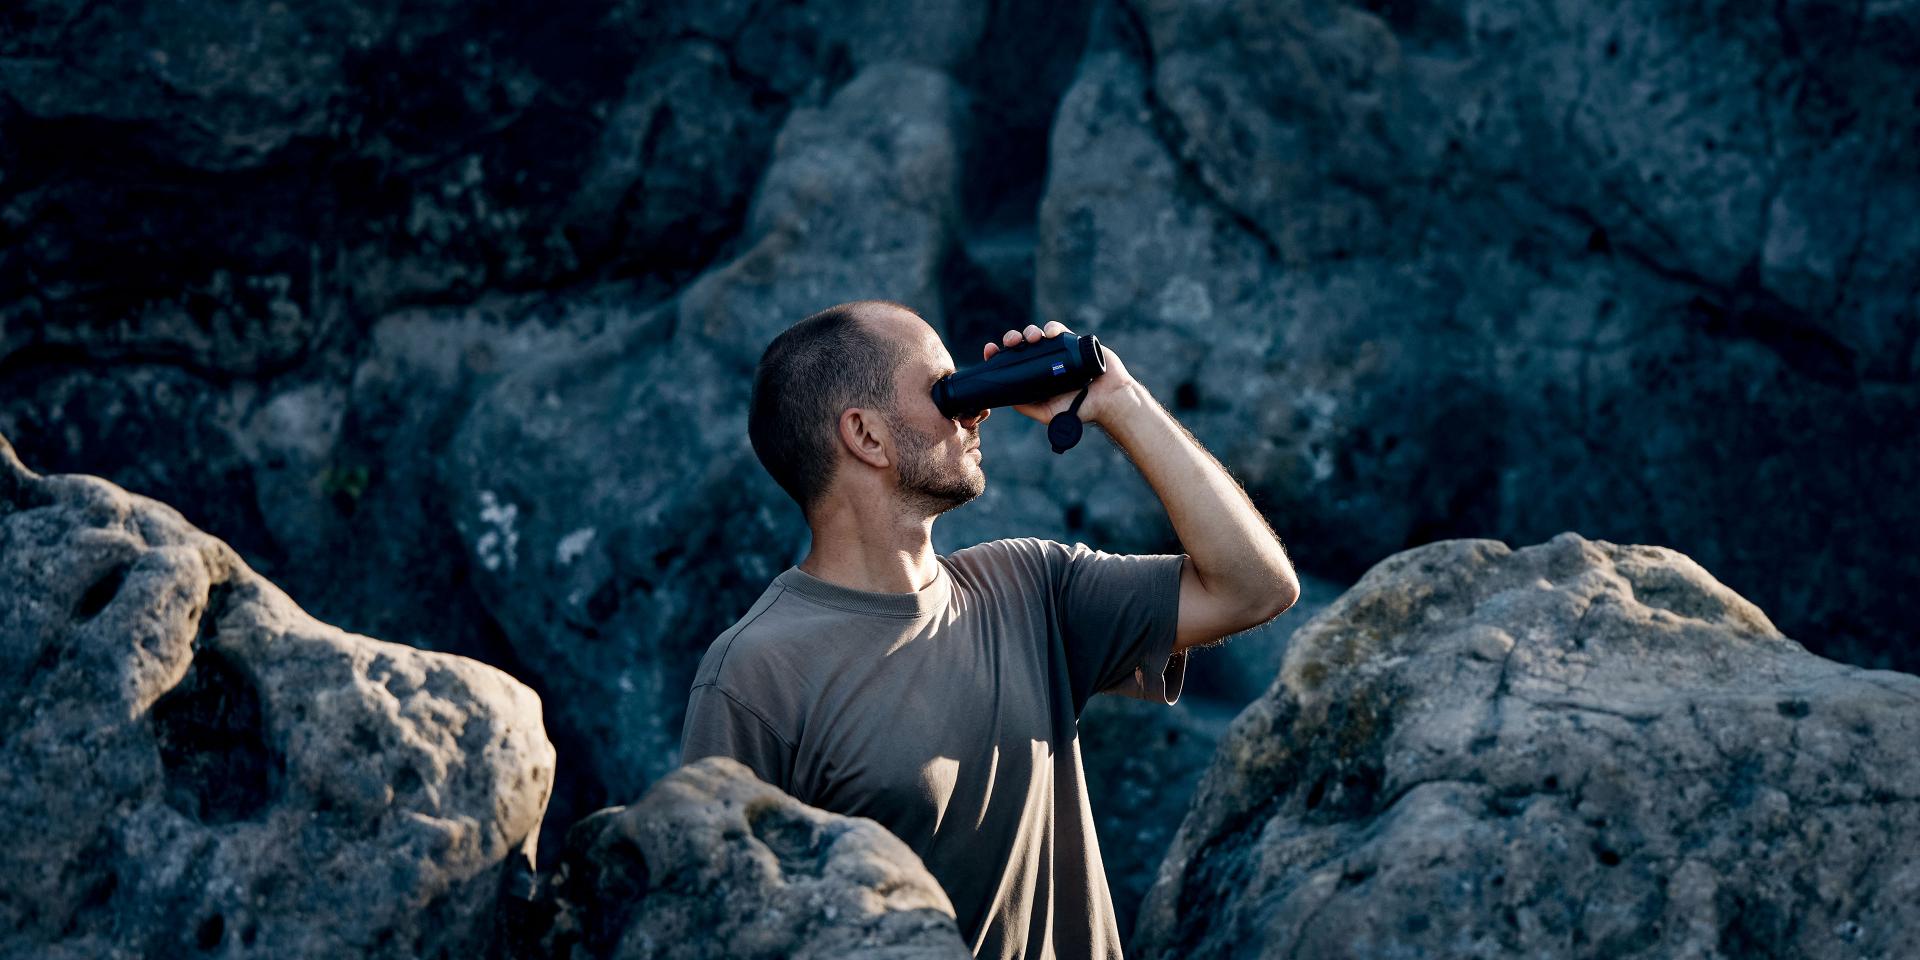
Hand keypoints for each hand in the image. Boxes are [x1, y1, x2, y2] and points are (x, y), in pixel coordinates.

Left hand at [983, 321, 1138, 426]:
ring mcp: (1057, 350)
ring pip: (1037, 333)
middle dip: (1012, 339)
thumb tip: (1007, 398)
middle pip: (1020, 344)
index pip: (1011, 361)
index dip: (998, 354)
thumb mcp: (1047, 414)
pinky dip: (1051, 327)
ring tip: (1032, 338)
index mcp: (1033, 375)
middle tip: (1011, 342)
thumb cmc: (1079, 409)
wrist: (1109, 400)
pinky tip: (1049, 333)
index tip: (990, 351)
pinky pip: (1057, 329)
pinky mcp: (1072, 341)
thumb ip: (1027, 407)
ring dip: (1030, 332)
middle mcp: (1043, 360)